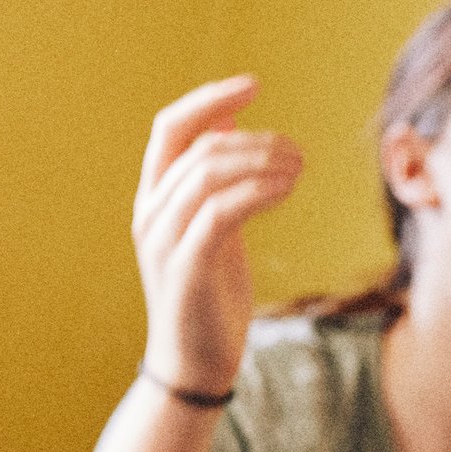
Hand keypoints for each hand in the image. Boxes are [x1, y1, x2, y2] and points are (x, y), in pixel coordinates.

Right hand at [132, 77, 301, 394]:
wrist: (194, 366)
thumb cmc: (209, 298)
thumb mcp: (213, 232)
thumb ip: (214, 186)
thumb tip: (228, 131)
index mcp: (154, 199)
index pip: (171, 127)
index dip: (210, 99)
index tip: (254, 85)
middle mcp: (151, 213)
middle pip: (198, 146)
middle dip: (254, 139)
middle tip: (298, 151)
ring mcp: (164, 240)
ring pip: (209, 173)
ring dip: (262, 161)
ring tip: (299, 168)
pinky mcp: (186, 267)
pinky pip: (221, 212)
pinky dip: (258, 191)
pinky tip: (287, 188)